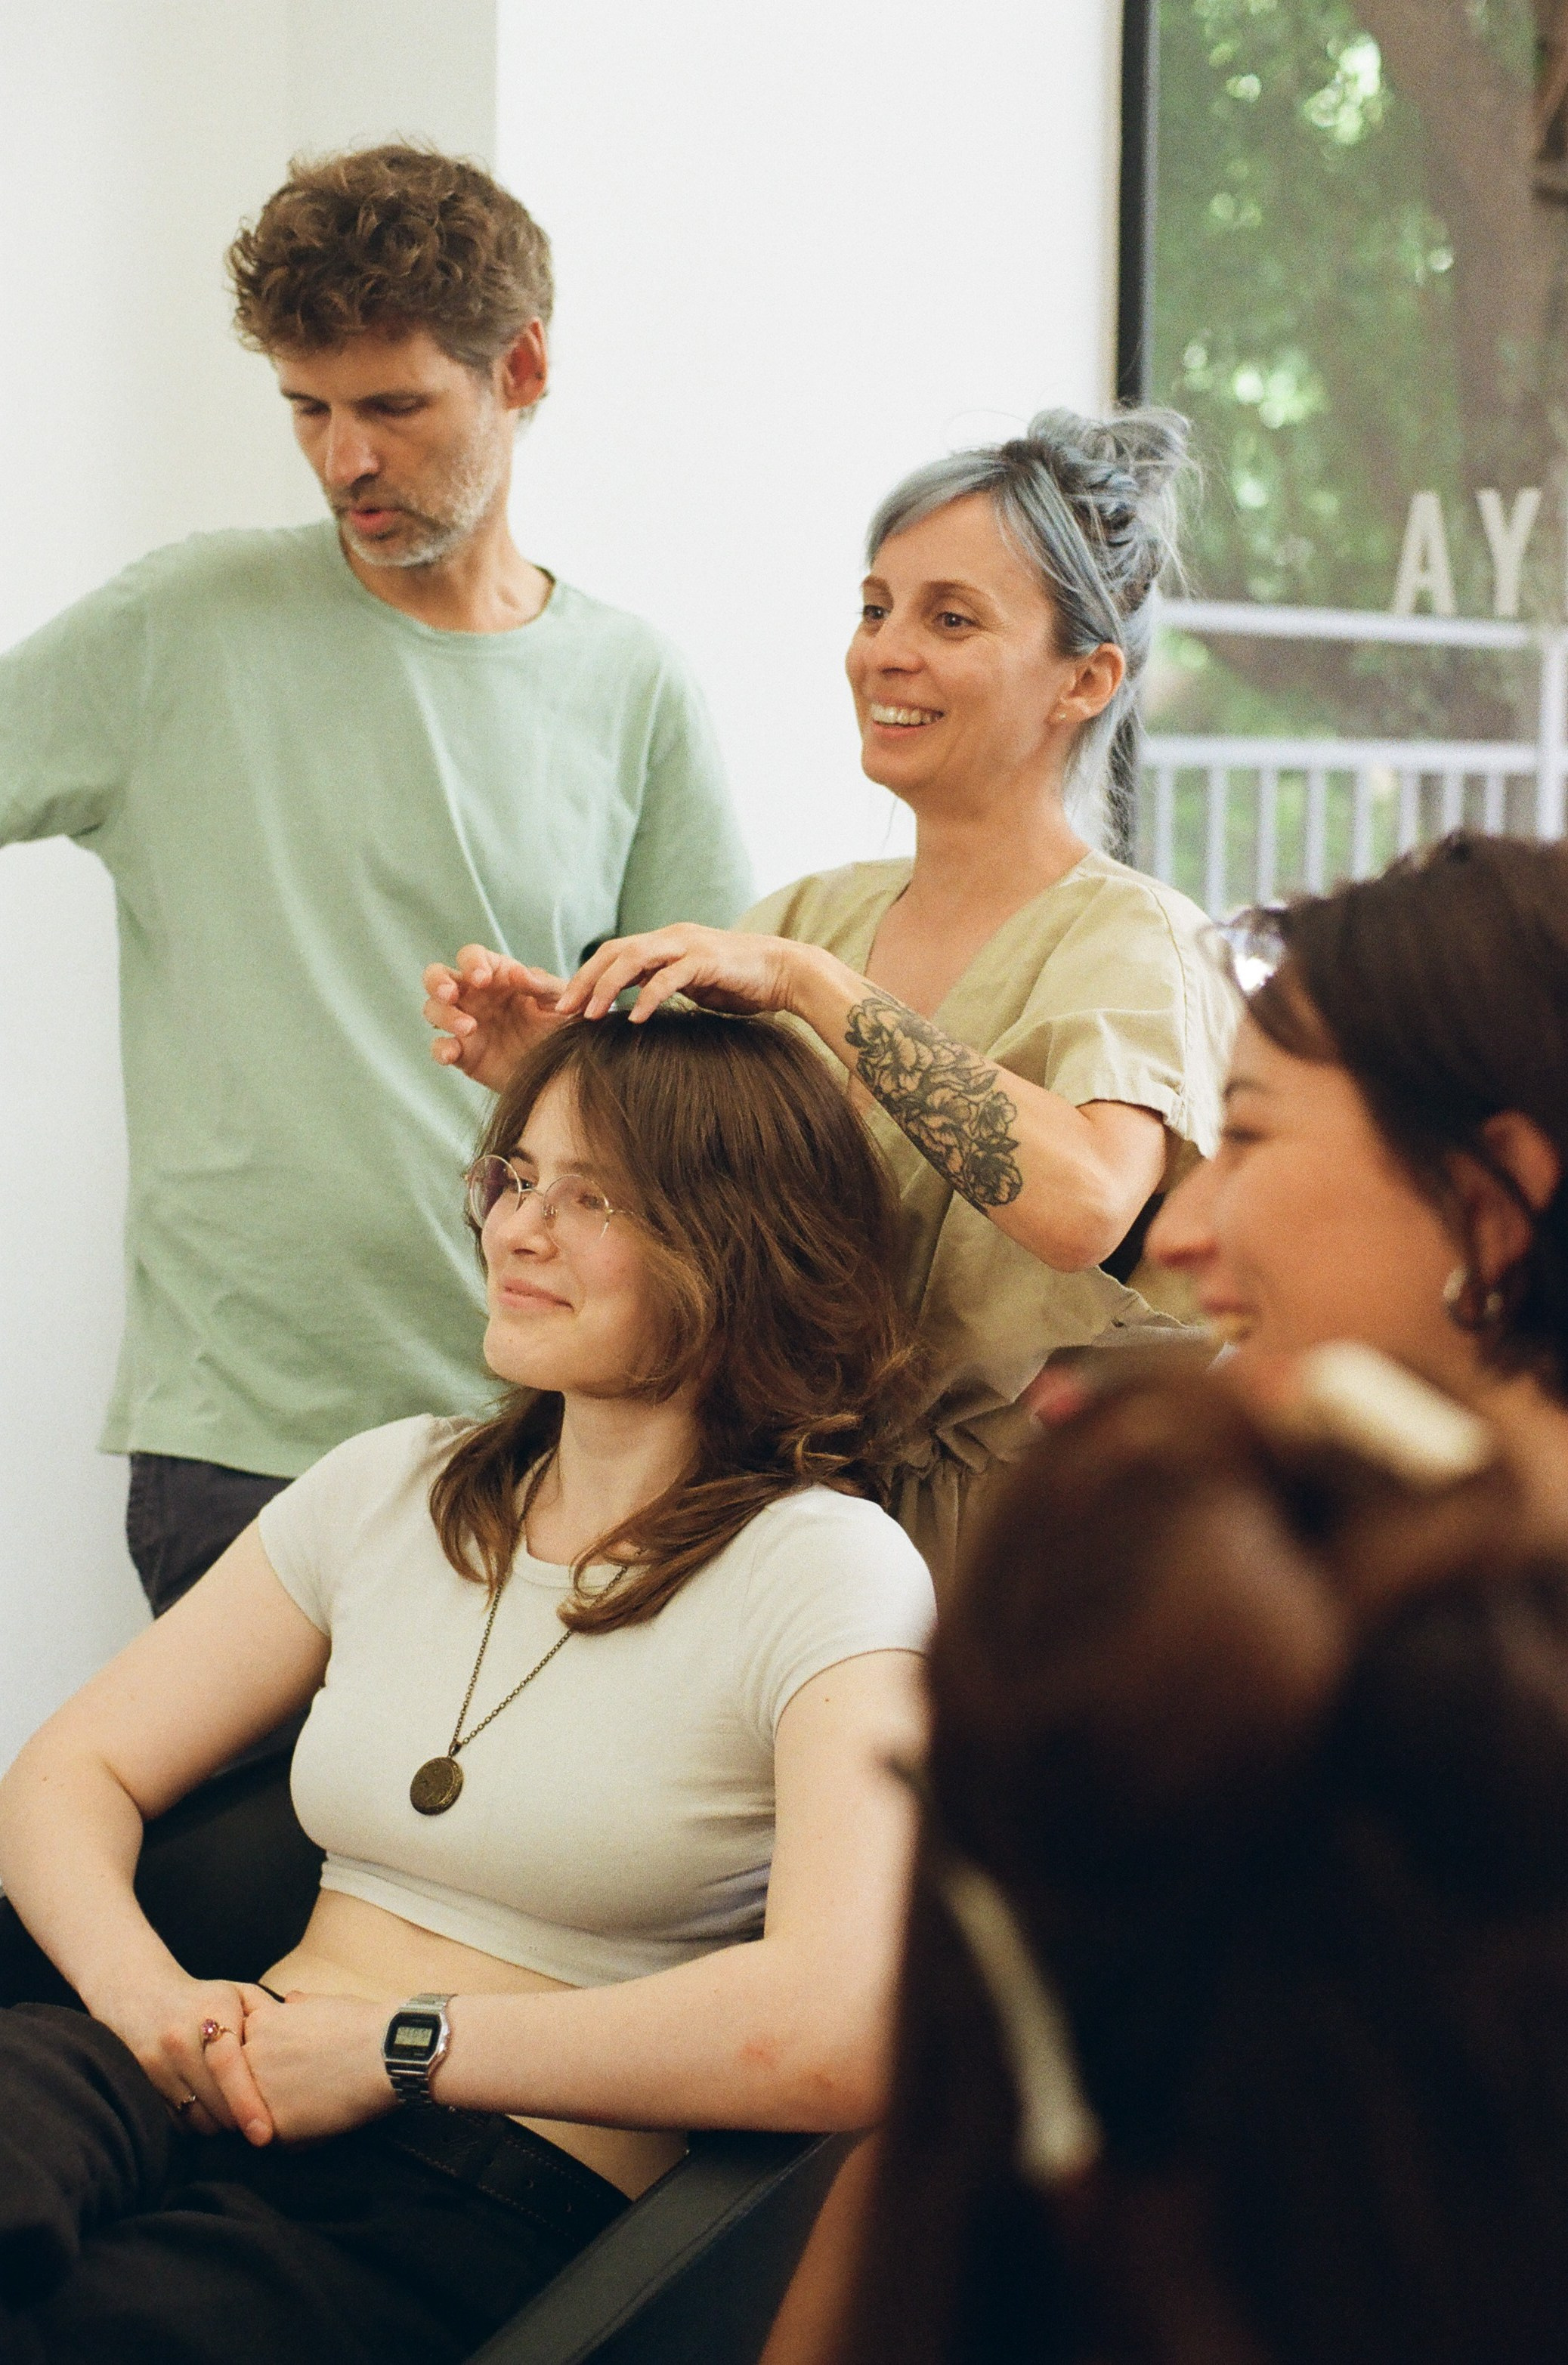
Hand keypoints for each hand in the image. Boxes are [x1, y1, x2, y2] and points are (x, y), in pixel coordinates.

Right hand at [98, 1975, 277, 2143]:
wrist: (142, 1999)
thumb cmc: (205, 2000)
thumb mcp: (237, 1994)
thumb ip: (267, 2015)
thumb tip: (299, 2044)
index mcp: (208, 2014)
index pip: (227, 2066)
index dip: (247, 2103)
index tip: (264, 2134)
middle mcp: (178, 2042)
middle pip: (214, 2102)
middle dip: (241, 2119)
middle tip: (262, 2123)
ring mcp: (157, 2067)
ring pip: (197, 2119)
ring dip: (221, 2124)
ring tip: (238, 2113)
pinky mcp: (146, 2088)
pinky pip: (179, 2123)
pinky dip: (200, 2124)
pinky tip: (213, 2110)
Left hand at [239, 1990, 395, 2143]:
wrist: (385, 2053)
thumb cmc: (361, 2024)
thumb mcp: (323, 2002)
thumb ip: (297, 2007)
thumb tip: (290, 2000)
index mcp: (259, 2024)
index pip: (251, 2048)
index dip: (277, 2058)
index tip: (302, 2061)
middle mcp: (248, 2056)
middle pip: (250, 2080)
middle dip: (276, 2085)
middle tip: (311, 2083)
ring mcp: (255, 2092)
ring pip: (258, 2111)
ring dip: (283, 2111)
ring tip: (318, 2101)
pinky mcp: (272, 2124)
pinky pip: (276, 2139)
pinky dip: (297, 2135)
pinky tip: (323, 2119)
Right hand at [423, 944, 568, 1090]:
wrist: (565, 1070)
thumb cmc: (562, 1026)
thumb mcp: (560, 1002)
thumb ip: (540, 985)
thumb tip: (515, 971)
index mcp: (496, 975)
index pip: (471, 956)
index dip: (471, 963)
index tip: (483, 979)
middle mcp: (474, 996)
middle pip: (437, 976)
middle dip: (438, 982)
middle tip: (451, 994)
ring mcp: (464, 1023)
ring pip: (433, 1010)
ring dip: (444, 1015)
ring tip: (468, 1028)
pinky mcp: (463, 1053)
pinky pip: (439, 1047)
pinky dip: (440, 1049)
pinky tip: (452, 1053)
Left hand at [556, 926, 806, 1025]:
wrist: (785, 972)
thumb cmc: (740, 983)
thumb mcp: (693, 985)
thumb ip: (664, 986)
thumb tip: (634, 1006)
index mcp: (665, 943)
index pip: (614, 953)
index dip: (586, 977)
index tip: (566, 1006)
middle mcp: (672, 937)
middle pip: (614, 951)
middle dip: (585, 981)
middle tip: (564, 1011)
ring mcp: (688, 945)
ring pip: (634, 958)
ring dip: (608, 987)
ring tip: (592, 1016)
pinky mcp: (707, 960)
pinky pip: (670, 977)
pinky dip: (649, 997)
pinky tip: (636, 1019)